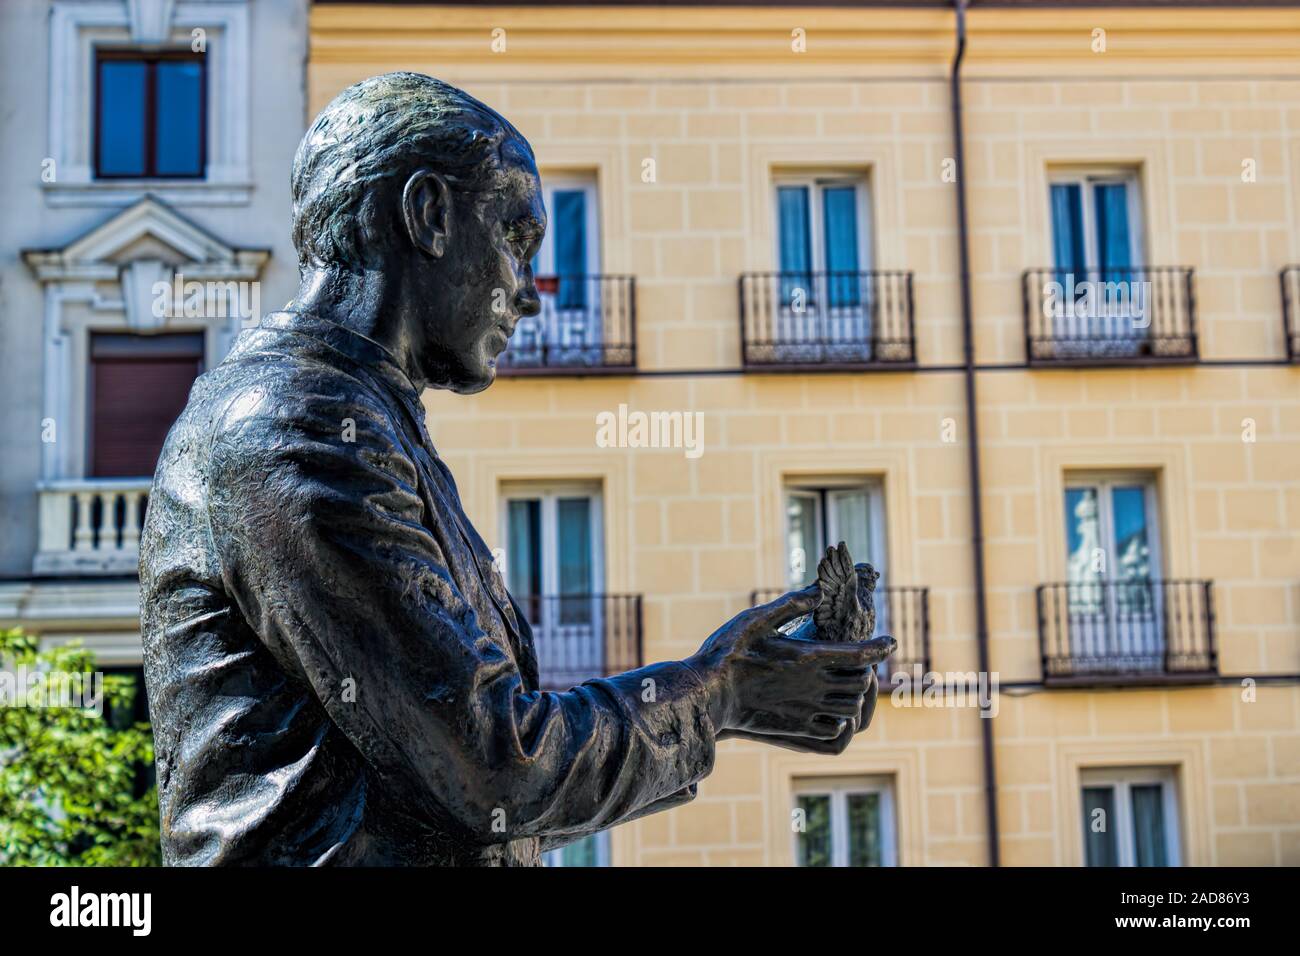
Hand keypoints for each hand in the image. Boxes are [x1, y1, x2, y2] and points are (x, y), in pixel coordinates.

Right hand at [685, 585, 891, 739]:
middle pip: (863, 682)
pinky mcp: (798, 732)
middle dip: (865, 671)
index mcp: (809, 657)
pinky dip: (840, 721)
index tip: (890, 642)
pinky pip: (836, 732)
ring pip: (853, 708)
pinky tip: (828, 710)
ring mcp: (808, 712)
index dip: (880, 646)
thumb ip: (791, 604)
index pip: (860, 653)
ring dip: (854, 696)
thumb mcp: (756, 618)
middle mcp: (815, 687)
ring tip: (843, 685)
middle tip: (856, 663)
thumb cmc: (728, 654)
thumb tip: (820, 591)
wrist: (708, 696)